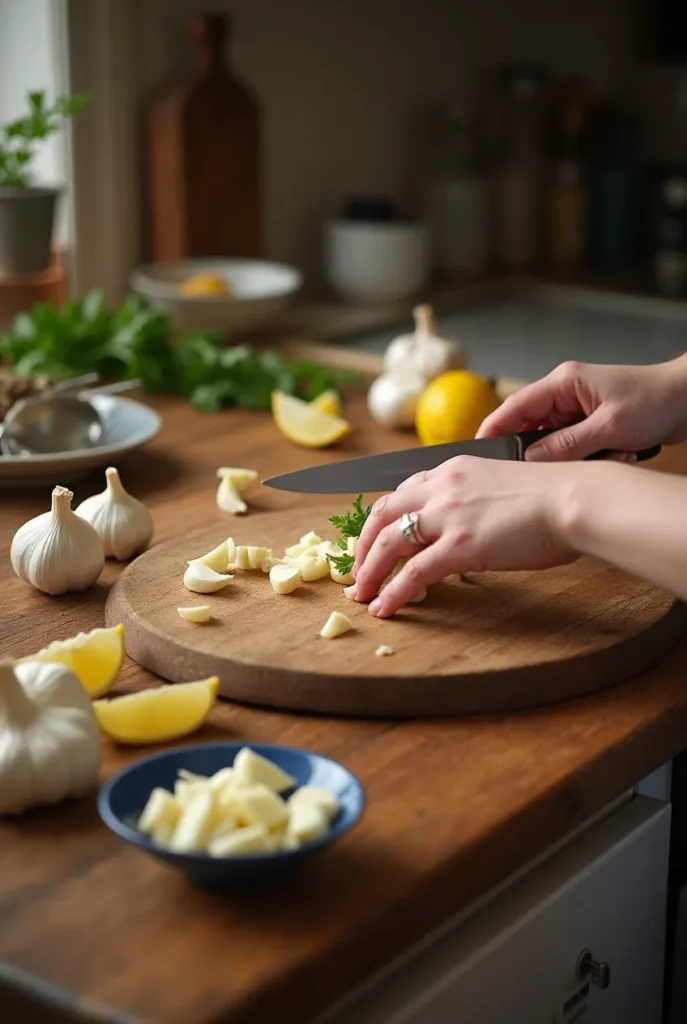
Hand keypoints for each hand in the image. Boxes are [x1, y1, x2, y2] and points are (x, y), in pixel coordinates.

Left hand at [352, 455, 579, 616]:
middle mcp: (443, 487)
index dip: (385, 517)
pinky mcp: (459, 545)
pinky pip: (413, 573)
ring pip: (389, 543)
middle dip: (364, 544)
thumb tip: (470, 528)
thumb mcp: (504, 486)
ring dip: (369, 571)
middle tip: (356, 568)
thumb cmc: (555, 496)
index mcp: (454, 469)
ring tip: (361, 594)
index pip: (404, 490)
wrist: (574, 498)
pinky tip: (385, 608)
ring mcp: (448, 516)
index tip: (376, 537)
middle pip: (384, 513)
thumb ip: (477, 501)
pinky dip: (392, 592)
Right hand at [477, 357, 686, 461]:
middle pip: (532, 428)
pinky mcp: (590, 424)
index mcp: (563, 382)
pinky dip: (592, 456)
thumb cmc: (653, 400)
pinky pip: (575, 447)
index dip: (493, 429)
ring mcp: (577, 410)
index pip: (515, 406)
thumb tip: (530, 461)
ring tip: (610, 451)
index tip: (479, 452)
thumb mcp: (607, 428)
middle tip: (560, 466)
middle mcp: (565, 394)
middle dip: (547, 452)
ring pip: (555, 442)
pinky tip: (619, 451)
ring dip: (577, 456)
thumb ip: (565, 446)